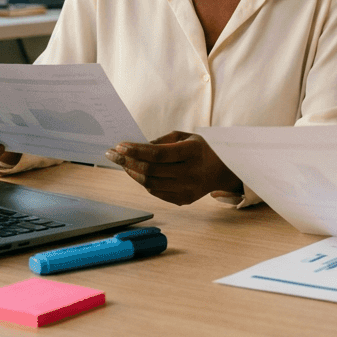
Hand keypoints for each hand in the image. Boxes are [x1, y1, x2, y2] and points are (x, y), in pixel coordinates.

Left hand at [104, 131, 241, 205]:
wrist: (223, 170)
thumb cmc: (201, 149)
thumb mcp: (186, 136)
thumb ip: (162, 141)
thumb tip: (136, 148)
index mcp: (193, 152)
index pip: (158, 154)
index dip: (136, 151)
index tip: (120, 146)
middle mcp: (192, 172)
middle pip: (151, 170)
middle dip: (128, 161)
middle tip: (113, 155)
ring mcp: (188, 189)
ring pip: (150, 183)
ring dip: (132, 173)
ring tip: (123, 164)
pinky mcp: (184, 199)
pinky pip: (156, 192)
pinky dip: (143, 182)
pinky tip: (136, 173)